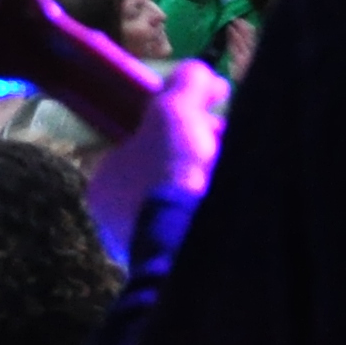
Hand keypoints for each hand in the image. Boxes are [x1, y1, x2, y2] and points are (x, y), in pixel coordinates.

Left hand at [81, 57, 228, 271]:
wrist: (192, 243)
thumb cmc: (172, 171)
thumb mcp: (176, 110)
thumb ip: (186, 84)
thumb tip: (201, 74)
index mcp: (104, 182)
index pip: (145, 146)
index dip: (181, 128)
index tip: (211, 123)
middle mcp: (117, 220)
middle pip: (169, 175)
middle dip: (203, 156)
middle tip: (231, 148)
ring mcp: (145, 251)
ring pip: (188, 206)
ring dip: (215, 185)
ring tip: (240, 176)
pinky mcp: (175, 270)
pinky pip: (203, 232)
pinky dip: (222, 216)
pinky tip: (241, 206)